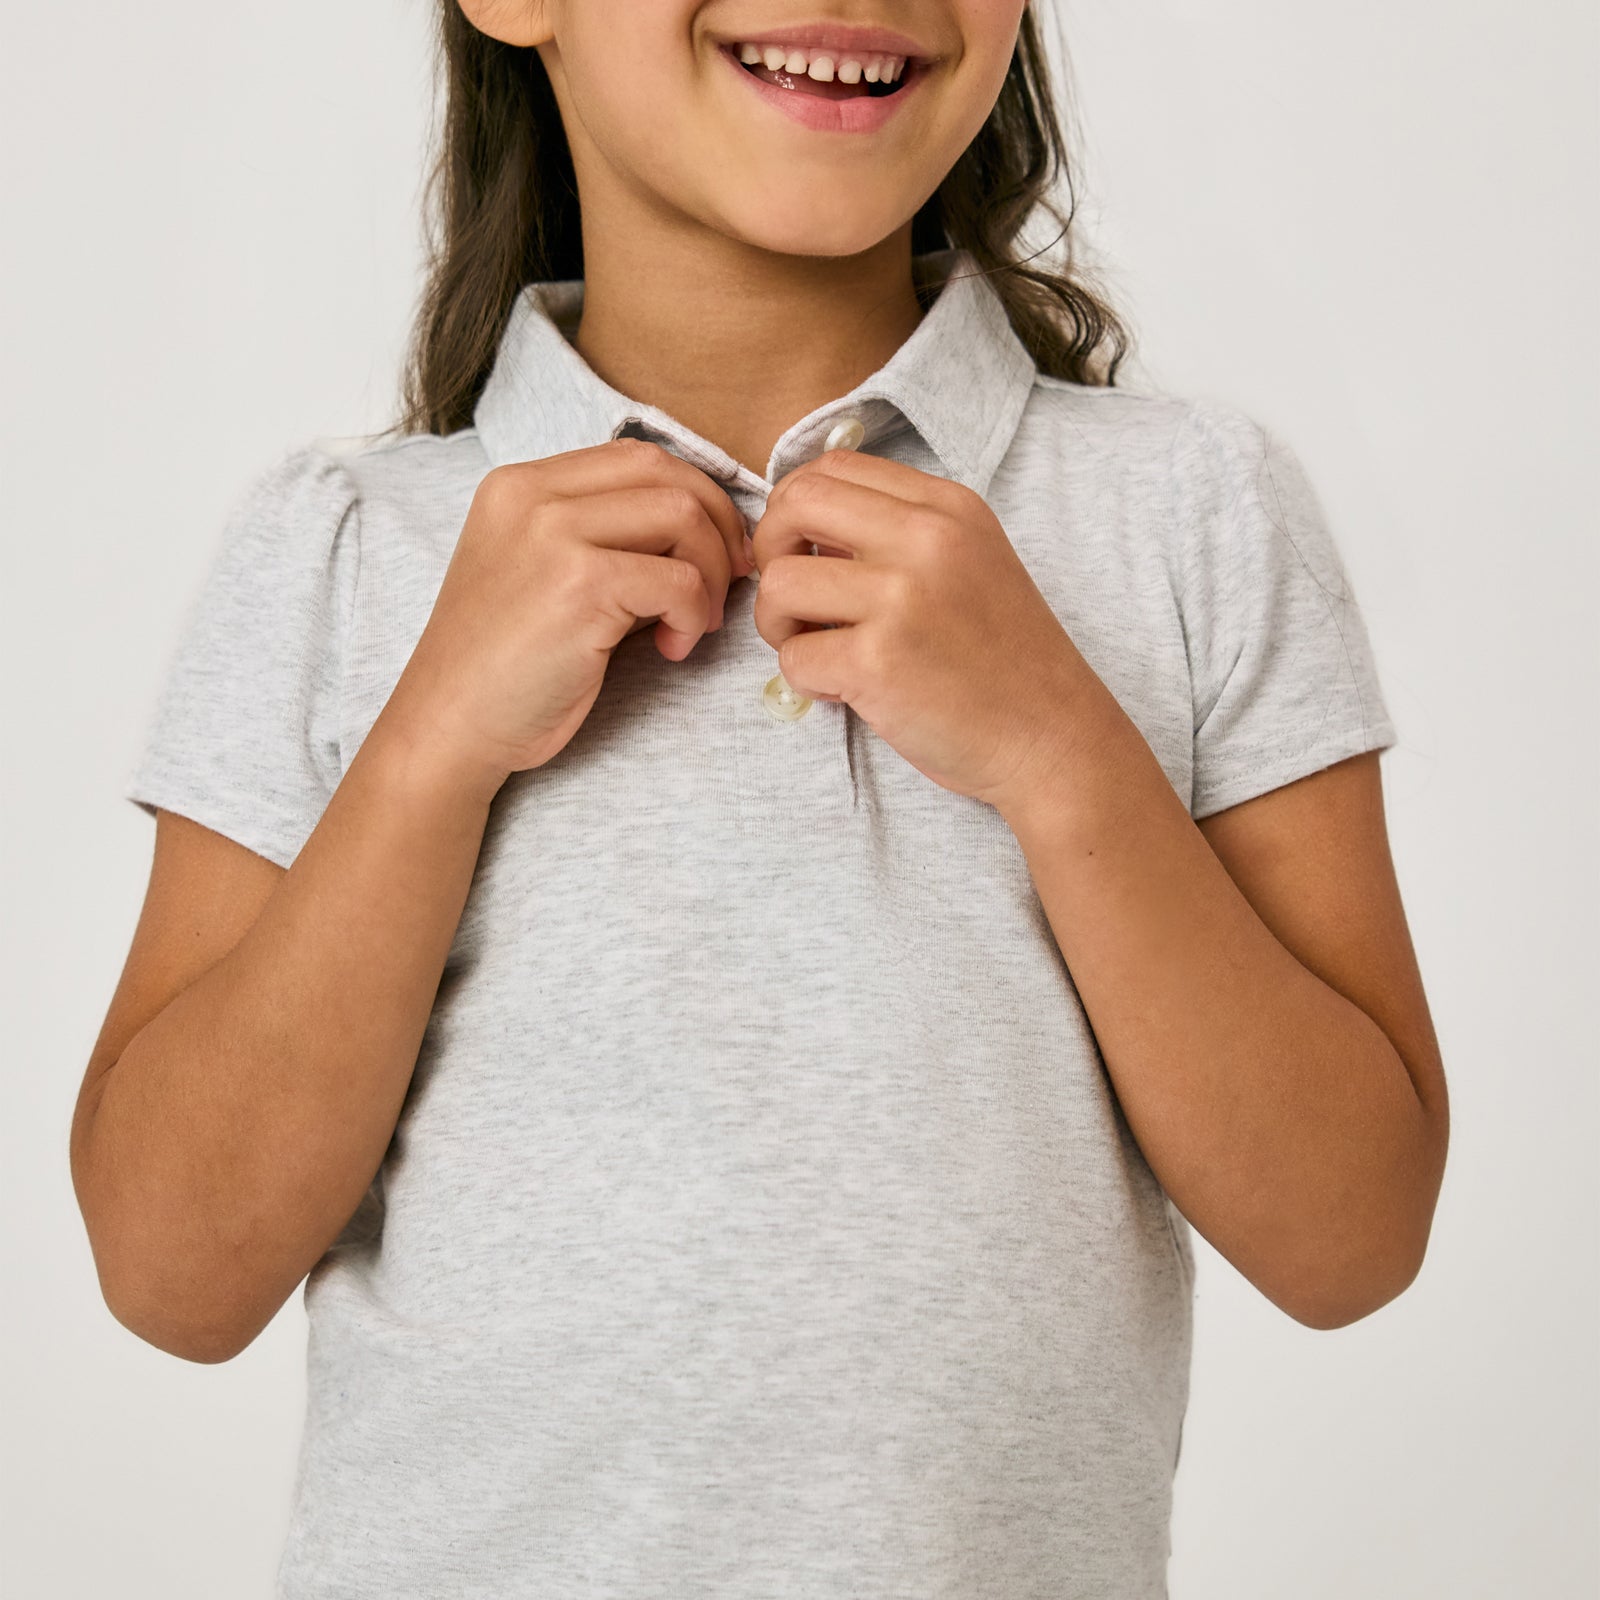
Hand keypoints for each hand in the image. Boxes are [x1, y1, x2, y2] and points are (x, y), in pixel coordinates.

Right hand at [381, 437, 751, 797]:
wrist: (452, 725)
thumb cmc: (507, 666)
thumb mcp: (546, 574)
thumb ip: (608, 540)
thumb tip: (708, 532)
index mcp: (519, 485)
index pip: (635, 457)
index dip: (694, 495)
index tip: (716, 546)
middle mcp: (531, 496)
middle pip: (665, 472)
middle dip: (716, 525)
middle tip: (727, 581)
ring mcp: (553, 534)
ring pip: (682, 514)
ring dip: (709, 573)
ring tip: (693, 623)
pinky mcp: (579, 584)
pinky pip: (679, 580)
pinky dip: (692, 616)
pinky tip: (670, 649)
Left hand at [749, 448, 1092, 808]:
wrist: (1053, 740)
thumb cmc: (1003, 663)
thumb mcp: (970, 565)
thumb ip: (898, 535)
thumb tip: (803, 529)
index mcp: (948, 508)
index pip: (834, 467)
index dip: (796, 509)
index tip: (805, 553)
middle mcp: (927, 539)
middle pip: (796, 503)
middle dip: (771, 551)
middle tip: (794, 599)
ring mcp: (902, 599)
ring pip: (779, 583)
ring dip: (780, 623)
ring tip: (821, 649)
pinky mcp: (878, 662)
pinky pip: (793, 655)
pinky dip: (806, 679)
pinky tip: (847, 691)